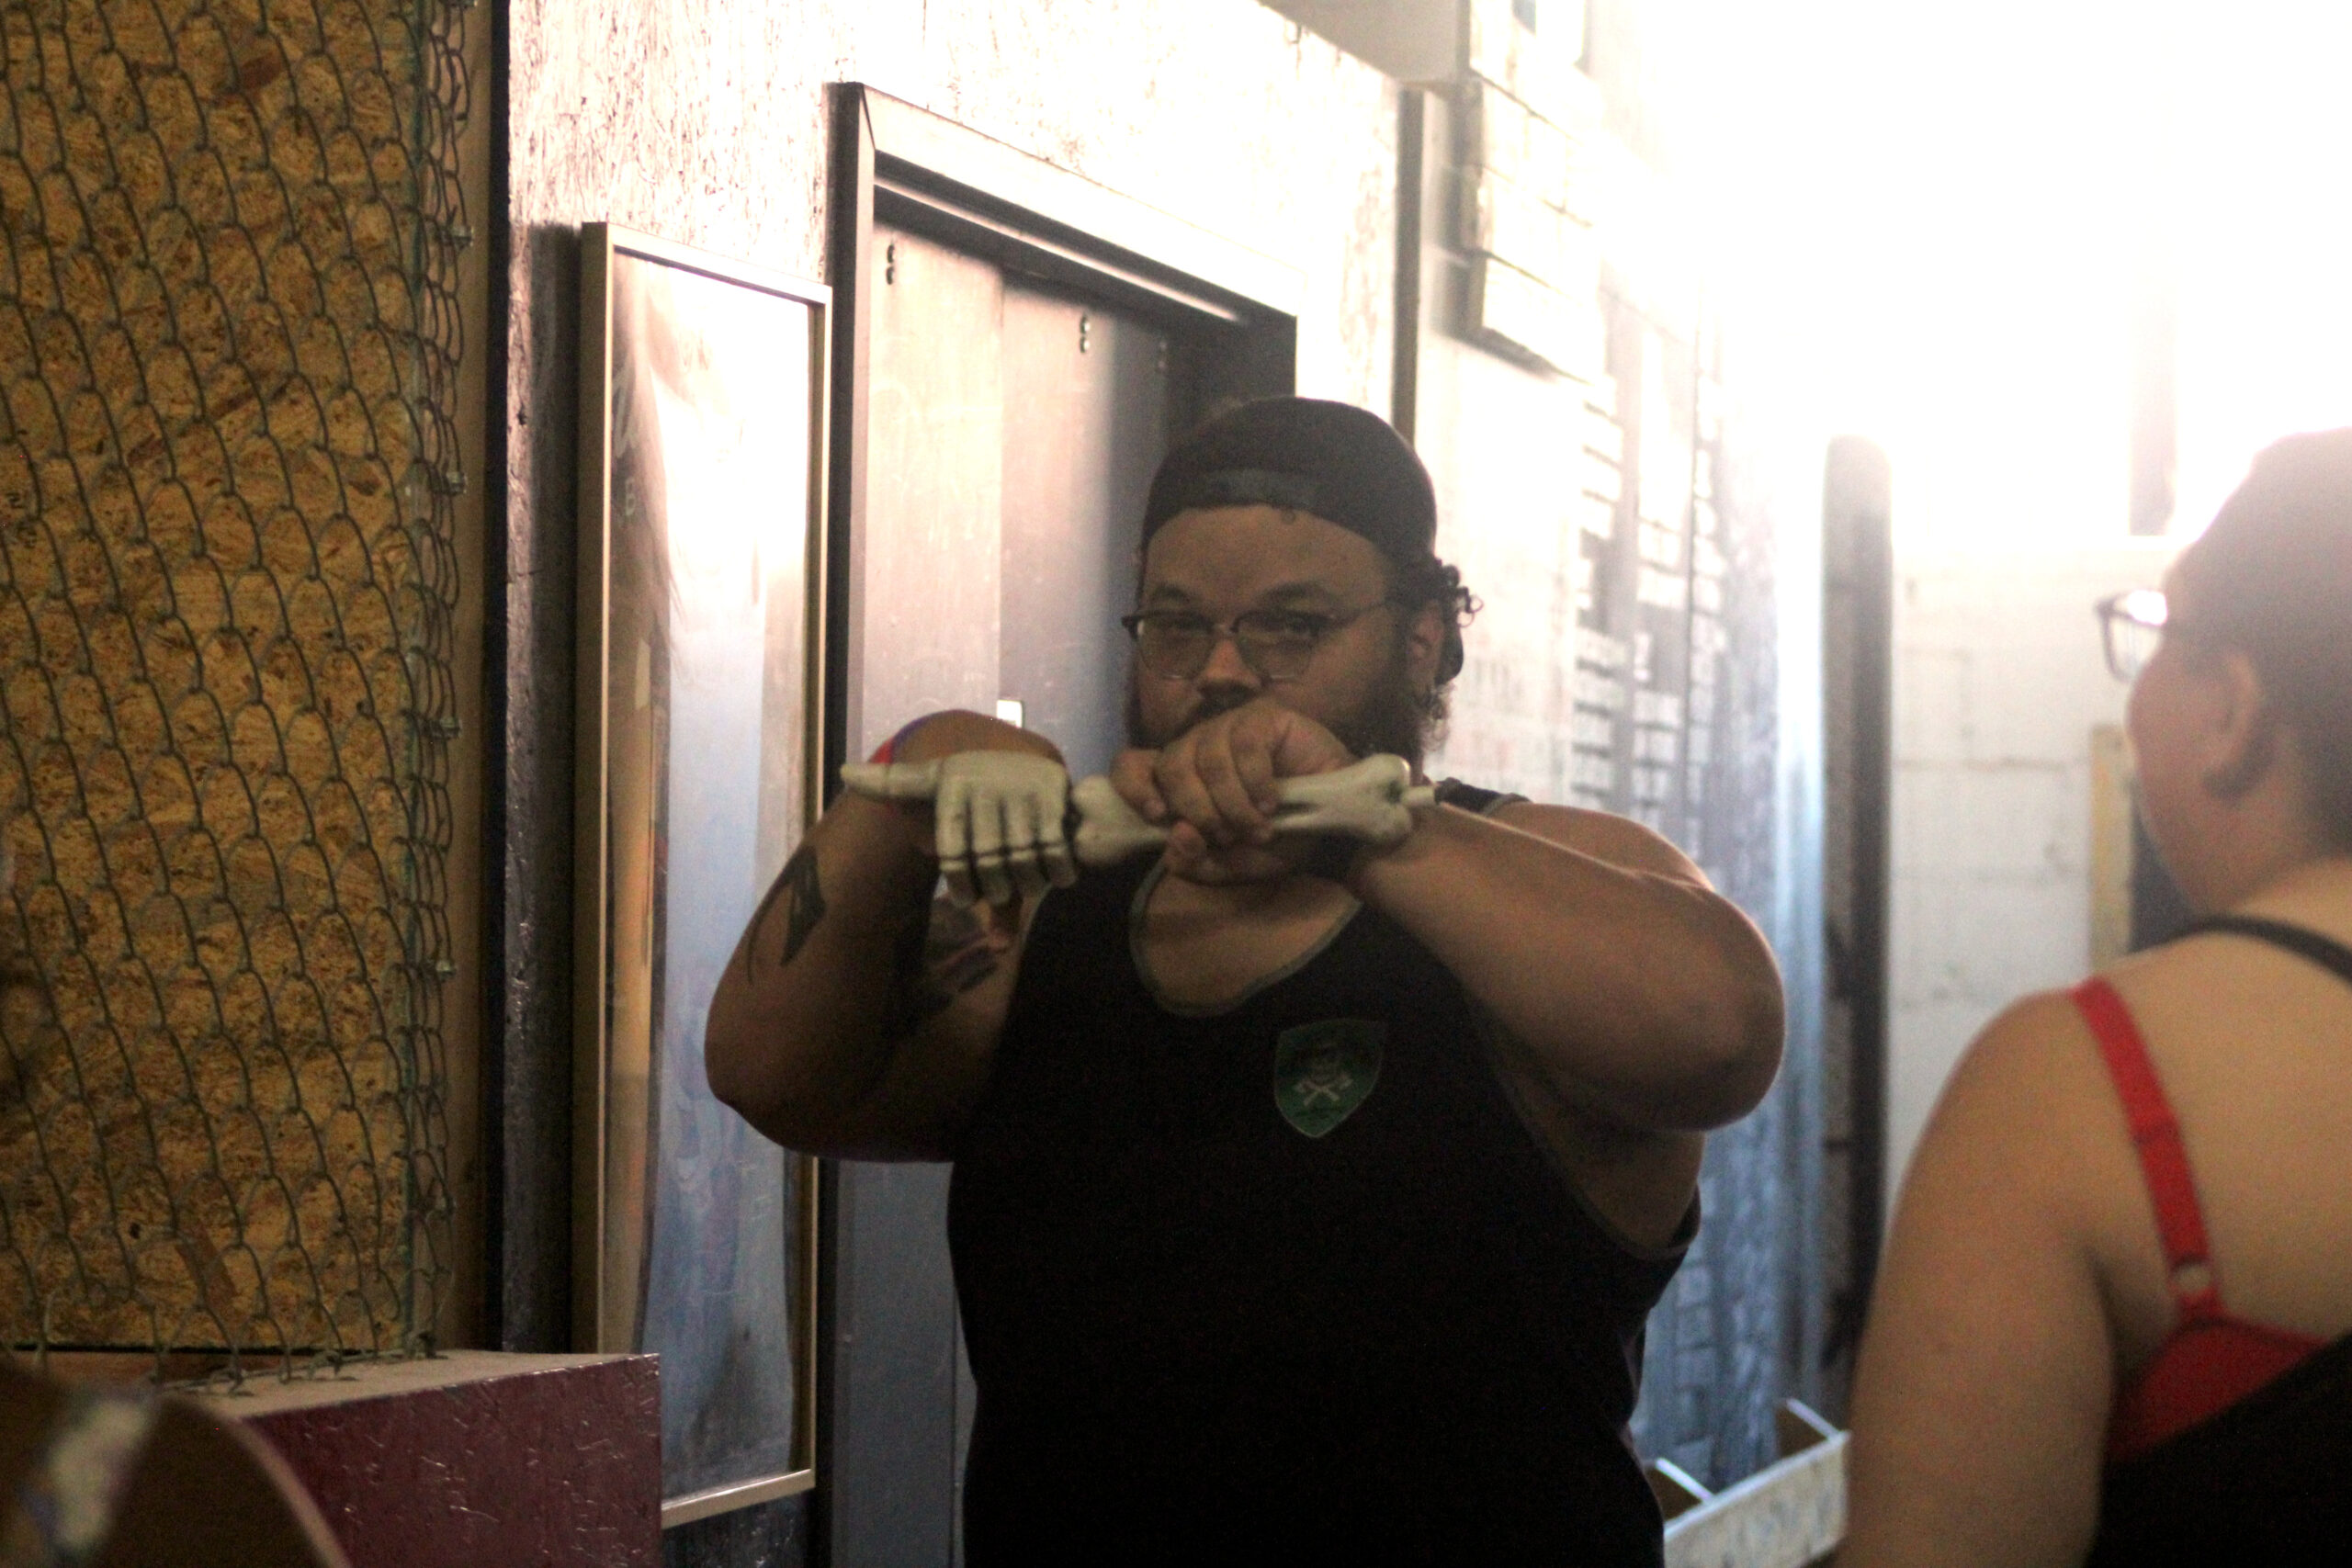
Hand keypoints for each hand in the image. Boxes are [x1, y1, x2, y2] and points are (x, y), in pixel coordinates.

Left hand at [840, 728, 1075, 905]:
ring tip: (1028, 884)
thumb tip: (844, 771)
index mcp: (950, 782)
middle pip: (990, 863)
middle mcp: (985, 782)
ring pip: (1022, 862)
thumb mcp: (930, 785)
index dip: (963, 887)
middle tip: (999, 892)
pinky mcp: (1054, 794)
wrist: (1022, 755)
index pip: (953, 856)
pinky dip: (1057, 874)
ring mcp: (1022, 788)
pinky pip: (1054, 853)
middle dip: (997, 889)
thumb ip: (890, 788)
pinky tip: (1056, 875)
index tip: (967, 898)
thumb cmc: (969, 786)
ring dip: (1029, 884)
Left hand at [1109, 699, 1355, 882]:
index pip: (1131, 765)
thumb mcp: (1230, 866)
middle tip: (1230, 836)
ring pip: (1207, 759)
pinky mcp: (1261, 717)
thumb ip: (1194, 862)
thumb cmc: (1277, 842)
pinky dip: (1256, 783)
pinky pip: (1243, 746)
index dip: (1133, 786)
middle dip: (1198, 811)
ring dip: (1233, 805)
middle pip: (1170, 767)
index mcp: (1180, 780)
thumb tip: (1177, 835)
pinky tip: (1272, 802)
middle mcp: (1196, 747)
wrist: (1330, 829)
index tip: (1157, 814)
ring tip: (1260, 826)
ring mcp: (1228, 727)